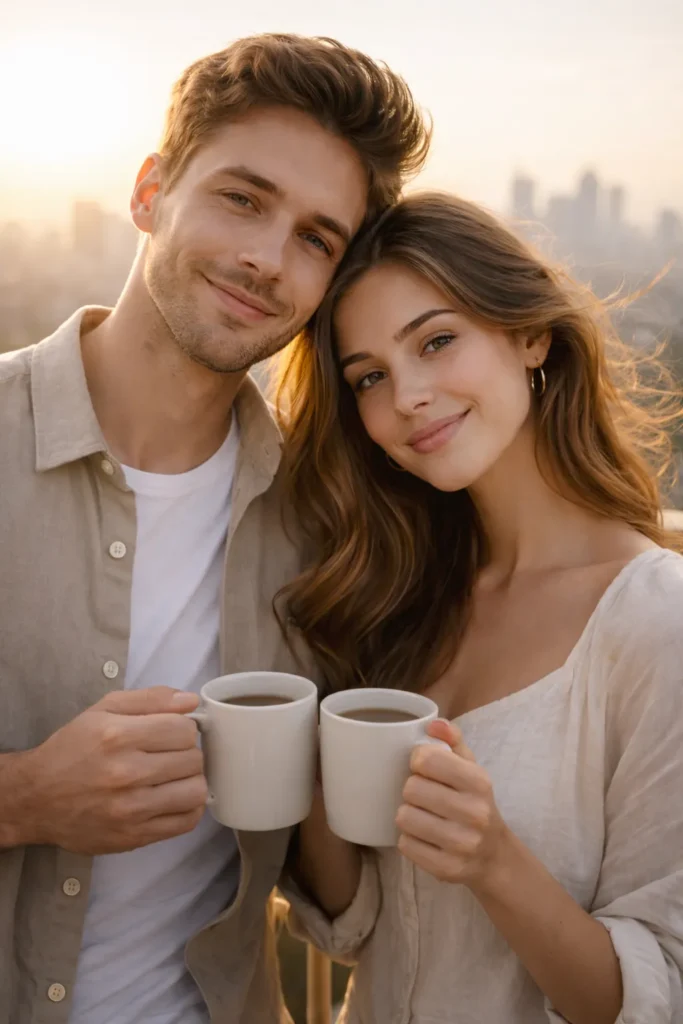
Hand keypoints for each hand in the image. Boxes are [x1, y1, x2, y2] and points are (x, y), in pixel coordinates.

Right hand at [20, 687, 206, 853]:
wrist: (36, 799)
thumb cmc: (71, 750)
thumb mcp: (103, 710)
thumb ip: (150, 699)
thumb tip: (191, 700)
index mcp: (117, 737)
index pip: (184, 730)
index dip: (184, 728)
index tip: (171, 733)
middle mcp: (125, 774)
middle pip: (193, 759)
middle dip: (187, 752)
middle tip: (170, 755)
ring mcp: (130, 810)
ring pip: (195, 791)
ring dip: (191, 780)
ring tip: (174, 776)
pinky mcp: (133, 837)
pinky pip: (185, 822)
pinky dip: (188, 808)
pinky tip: (173, 798)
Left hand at [396, 719, 508, 889]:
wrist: (494, 856)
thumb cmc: (475, 803)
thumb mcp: (472, 768)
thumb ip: (453, 740)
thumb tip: (433, 724)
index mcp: (479, 782)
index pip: (426, 759)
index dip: (417, 760)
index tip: (423, 767)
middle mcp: (474, 813)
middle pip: (411, 788)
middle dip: (412, 790)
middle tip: (423, 795)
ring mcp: (461, 844)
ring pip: (404, 817)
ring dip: (408, 814)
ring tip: (422, 815)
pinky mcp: (446, 868)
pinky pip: (405, 845)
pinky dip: (409, 839)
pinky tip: (423, 837)